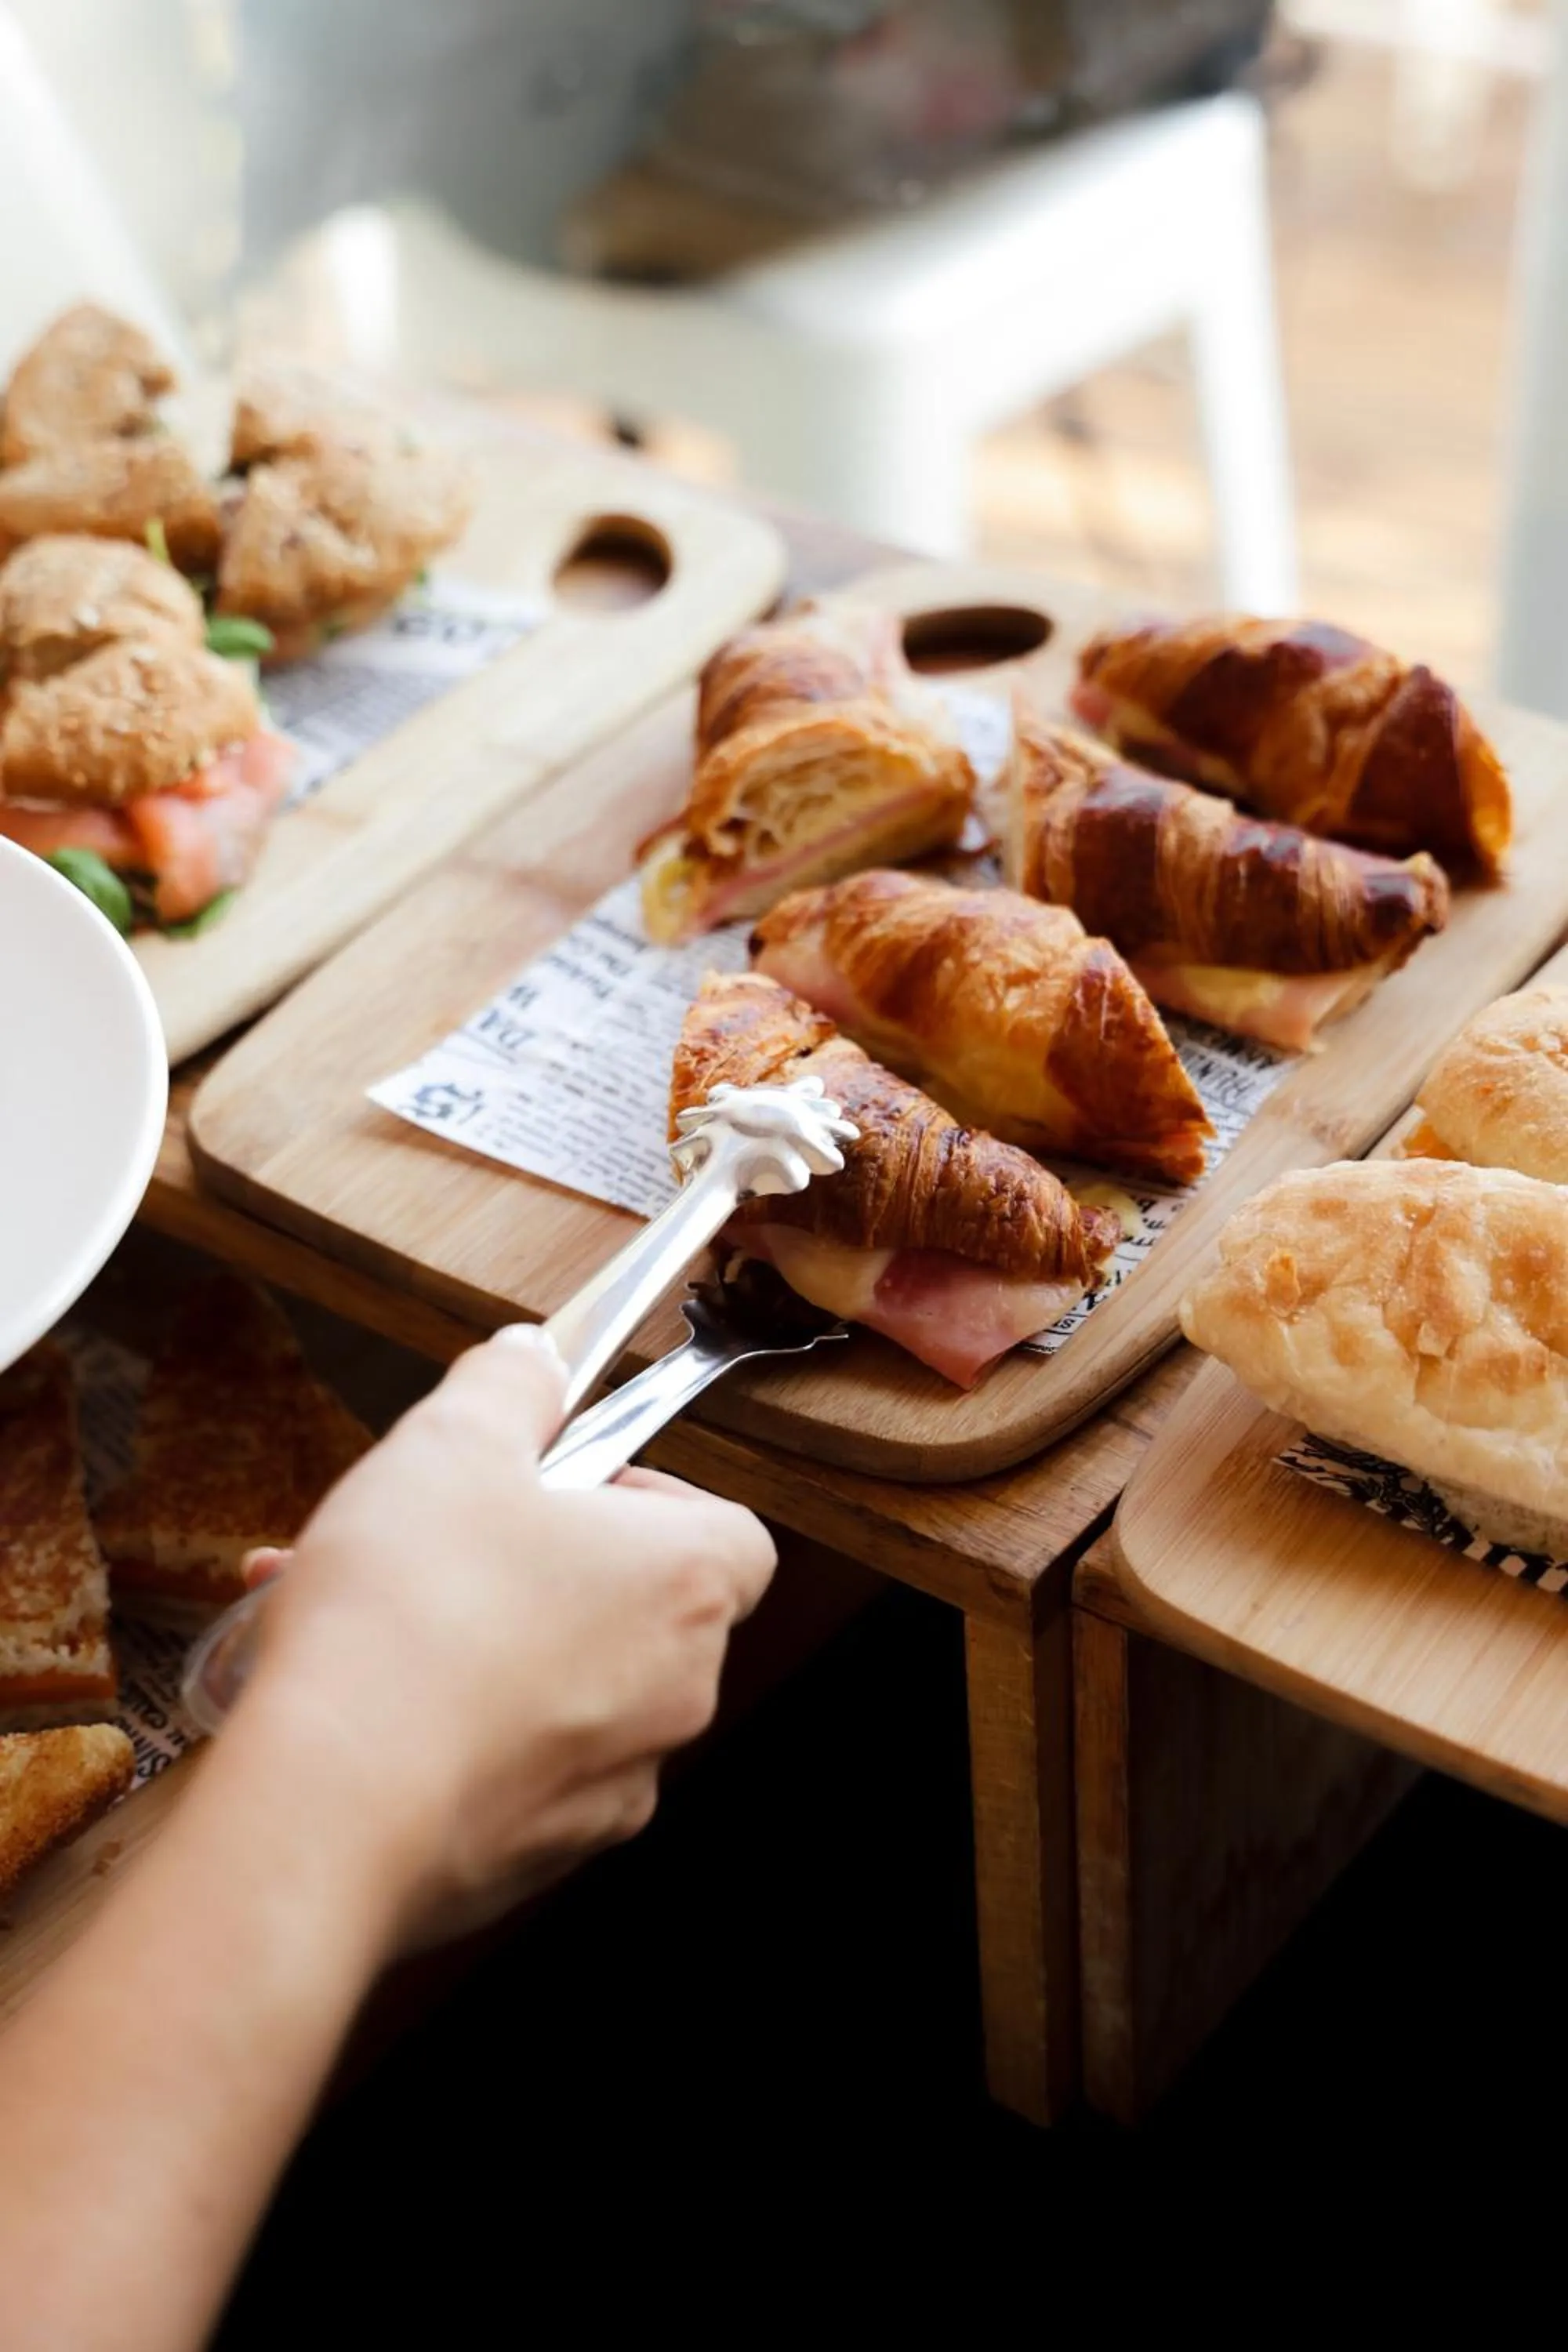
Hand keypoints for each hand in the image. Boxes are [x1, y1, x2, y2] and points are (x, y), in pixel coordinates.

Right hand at [234, 1326, 775, 1943]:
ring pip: (552, 1684)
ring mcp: (612, 1787)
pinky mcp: (540, 1857)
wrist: (328, 1816)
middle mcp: (676, 1694)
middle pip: (630, 1607)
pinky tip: (344, 1692)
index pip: (728, 1531)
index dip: (644, 1495)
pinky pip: (505, 1765)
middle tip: (434, 1538)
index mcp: (684, 1584)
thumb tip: (535, 1358)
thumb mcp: (451, 1443)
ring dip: (471, 1637)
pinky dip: (445, 1724)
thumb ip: (508, 1384)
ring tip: (348, 1604)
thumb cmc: (408, 1617)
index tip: (556, 1484)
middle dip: (530, 1564)